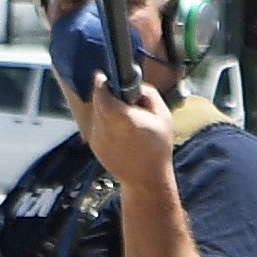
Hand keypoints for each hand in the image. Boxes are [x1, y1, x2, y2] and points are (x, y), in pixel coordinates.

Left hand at [81, 73, 175, 190]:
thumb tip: (134, 84)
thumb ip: (147, 93)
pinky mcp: (94, 146)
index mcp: (120, 117)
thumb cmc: (157, 148)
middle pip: (98, 101)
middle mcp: (104, 127)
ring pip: (96, 113)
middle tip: (125, 101)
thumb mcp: (162, 115)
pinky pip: (97, 126)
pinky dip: (106, 124)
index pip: (101, 91)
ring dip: (107, 111)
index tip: (107, 76)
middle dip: (109, 96)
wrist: (145, 180)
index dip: (103, 81)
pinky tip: (121, 133)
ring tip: (126, 120)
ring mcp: (96, 138)